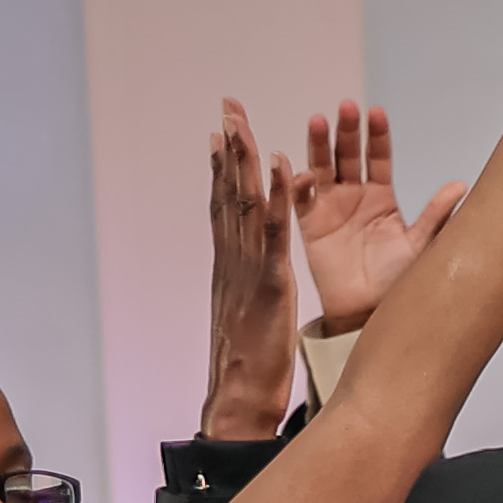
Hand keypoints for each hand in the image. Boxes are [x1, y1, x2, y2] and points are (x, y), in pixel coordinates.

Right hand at [197, 101, 299, 440]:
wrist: (239, 395)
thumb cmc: (249, 363)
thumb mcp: (249, 314)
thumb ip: (248, 287)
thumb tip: (250, 275)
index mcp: (230, 265)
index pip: (223, 206)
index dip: (221, 169)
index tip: (219, 133)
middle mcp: (232, 259)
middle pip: (227, 194)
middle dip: (228, 149)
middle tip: (228, 107)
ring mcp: (247, 269)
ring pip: (243, 205)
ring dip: (245, 161)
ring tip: (243, 122)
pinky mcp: (269, 283)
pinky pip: (273, 234)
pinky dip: (276, 198)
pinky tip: (283, 168)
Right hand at [291, 102, 461, 339]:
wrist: (370, 314)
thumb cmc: (399, 283)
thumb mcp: (420, 245)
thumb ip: (436, 216)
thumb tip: (461, 186)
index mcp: (382, 197)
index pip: (379, 158)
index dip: (377, 136)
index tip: (377, 113)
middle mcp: (354, 196)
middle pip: (348, 155)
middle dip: (347, 131)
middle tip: (346, 107)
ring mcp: (330, 207)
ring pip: (322, 167)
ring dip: (318, 144)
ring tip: (318, 120)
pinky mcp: (309, 224)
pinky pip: (300, 199)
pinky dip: (297, 184)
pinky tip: (300, 171)